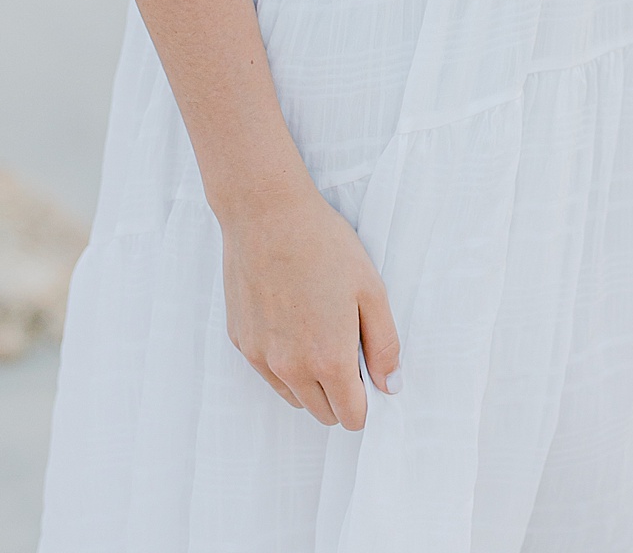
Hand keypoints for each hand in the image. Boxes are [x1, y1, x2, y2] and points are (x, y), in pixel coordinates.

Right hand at [220, 179, 399, 427]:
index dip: (366, 401)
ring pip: (294, 396)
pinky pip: (268, 371)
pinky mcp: (241, 341)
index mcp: (328, 360)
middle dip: (341, 393)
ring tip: (320, 330)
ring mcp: (261, 357)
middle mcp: (290, 369)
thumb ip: (384, 345)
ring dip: (311, 382)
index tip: (369, 372)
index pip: (350, 417)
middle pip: (322, 413)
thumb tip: (391, 386)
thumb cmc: (324, 246)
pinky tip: (292, 319)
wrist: (267, 215)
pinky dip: (284, 361)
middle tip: (348, 345)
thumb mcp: (371, 289)